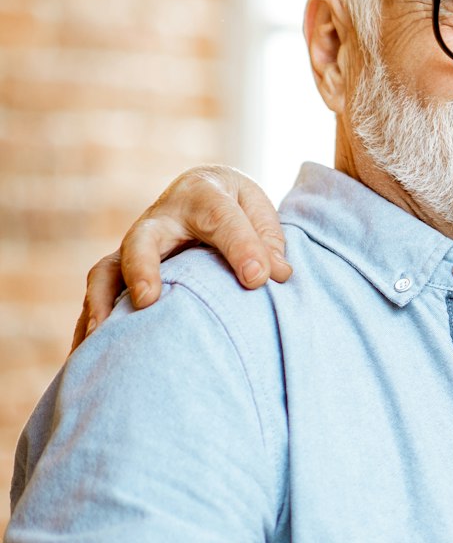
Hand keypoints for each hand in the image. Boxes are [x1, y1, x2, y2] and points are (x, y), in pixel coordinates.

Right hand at [73, 164, 287, 348]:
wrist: (204, 190)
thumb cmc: (237, 206)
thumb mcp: (259, 211)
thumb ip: (268, 242)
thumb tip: (275, 275)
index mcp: (204, 198)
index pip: (223, 221)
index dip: (242, 249)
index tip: (259, 279)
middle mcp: (161, 220)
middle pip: (142, 240)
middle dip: (141, 268)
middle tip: (148, 300)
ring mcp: (137, 246)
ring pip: (109, 269)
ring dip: (102, 301)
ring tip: (102, 335)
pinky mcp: (124, 269)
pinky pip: (101, 294)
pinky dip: (92, 321)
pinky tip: (88, 352)